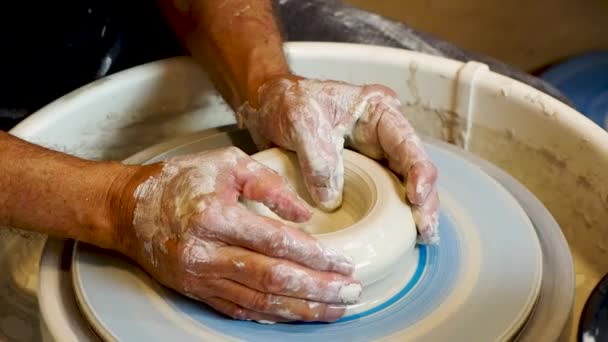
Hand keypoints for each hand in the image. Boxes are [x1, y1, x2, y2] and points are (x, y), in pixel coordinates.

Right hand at [120, 147, 359, 322]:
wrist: (129, 211)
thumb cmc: (181, 182)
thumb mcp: (227, 164)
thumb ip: (269, 185)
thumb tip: (305, 215)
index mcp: (215, 216)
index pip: (275, 242)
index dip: (315, 256)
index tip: (344, 263)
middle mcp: (207, 253)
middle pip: (272, 279)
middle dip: (317, 289)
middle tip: (351, 294)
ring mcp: (200, 278)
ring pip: (259, 301)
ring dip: (302, 308)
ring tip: (335, 309)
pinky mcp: (197, 292)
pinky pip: (240, 310)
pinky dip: (272, 315)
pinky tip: (298, 315)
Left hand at [239, 76, 439, 242]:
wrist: (267, 107)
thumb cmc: (287, 102)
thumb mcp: (301, 120)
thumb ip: (318, 157)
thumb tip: (332, 202)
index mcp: (378, 114)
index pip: (407, 143)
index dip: (419, 171)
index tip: (416, 197)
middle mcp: (382, 138)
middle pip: (414, 170)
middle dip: (424, 200)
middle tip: (425, 230)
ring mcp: (372, 160)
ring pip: (402, 188)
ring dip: (413, 214)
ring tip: (421, 239)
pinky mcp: (358, 179)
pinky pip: (379, 199)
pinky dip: (389, 218)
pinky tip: (398, 238)